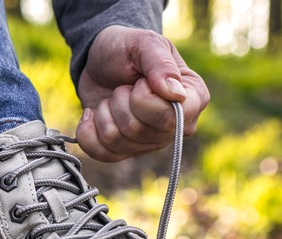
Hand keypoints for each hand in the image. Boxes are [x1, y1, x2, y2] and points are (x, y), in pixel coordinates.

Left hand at [75, 25, 209, 161]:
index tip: (140, 81)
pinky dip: (88, 132)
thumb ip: (160, 63)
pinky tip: (92, 114)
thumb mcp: (143, 43)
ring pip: (118, 142)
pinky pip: (102, 154)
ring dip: (105, 113)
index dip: (144, 100)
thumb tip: (175, 94)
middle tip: (124, 87)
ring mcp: (151, 141)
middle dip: (120, 103)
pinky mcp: (126, 150)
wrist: (98, 60)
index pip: (170, 118)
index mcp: (193, 98)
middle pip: (140, 131)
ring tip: (112, 96)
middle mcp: (177, 125)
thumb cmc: (127, 48)